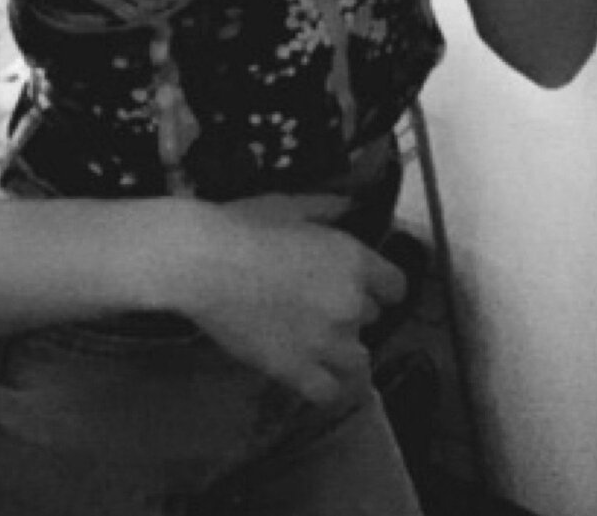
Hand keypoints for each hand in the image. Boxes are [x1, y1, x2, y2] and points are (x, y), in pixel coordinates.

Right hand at [177, 193, 405, 406]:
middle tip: (318, 303)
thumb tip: (349, 205)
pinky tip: (307, 370)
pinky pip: (328, 391)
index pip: (396, 286)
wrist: (200, 261)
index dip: (379, 284)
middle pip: (371, 318)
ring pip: (358, 359)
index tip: (361, 283)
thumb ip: (326, 207)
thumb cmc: (241, 224)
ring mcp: (325, 342)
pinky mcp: (296, 370)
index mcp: (353, 260)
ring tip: (316, 341)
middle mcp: (350, 304)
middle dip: (350, 310)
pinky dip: (323, 383)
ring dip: (342, 350)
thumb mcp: (288, 205)